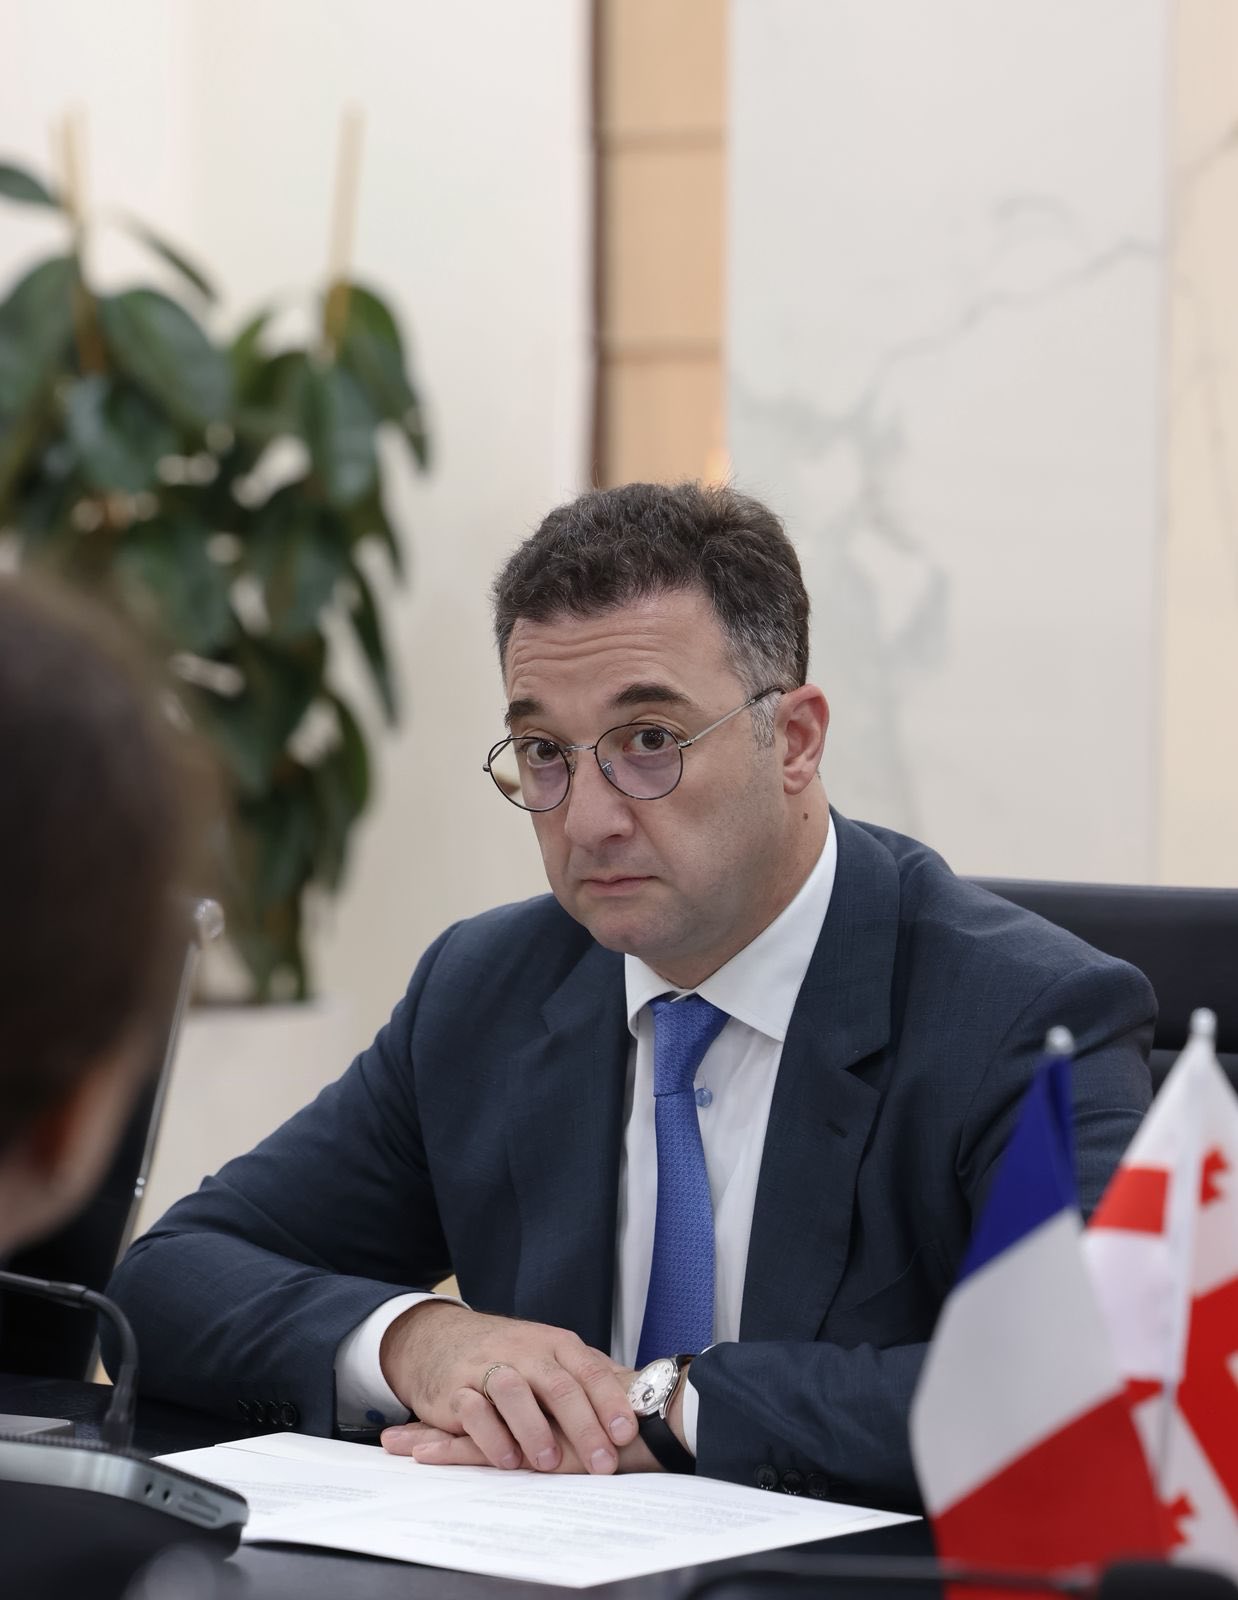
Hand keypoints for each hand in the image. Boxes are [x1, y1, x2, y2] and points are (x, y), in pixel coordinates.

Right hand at [379, 1302, 636, 1473]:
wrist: (441, 1338)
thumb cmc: (510, 1355)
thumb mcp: (552, 1355)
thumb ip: (590, 1373)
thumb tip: (642, 1392)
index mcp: (554, 1344)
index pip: (589, 1370)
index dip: (610, 1401)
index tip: (628, 1433)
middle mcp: (523, 1352)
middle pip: (557, 1384)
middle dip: (583, 1424)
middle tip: (602, 1462)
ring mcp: (488, 1367)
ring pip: (513, 1391)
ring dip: (534, 1429)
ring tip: (550, 1463)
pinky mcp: (455, 1390)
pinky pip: (473, 1410)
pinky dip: (491, 1436)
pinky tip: (508, 1460)